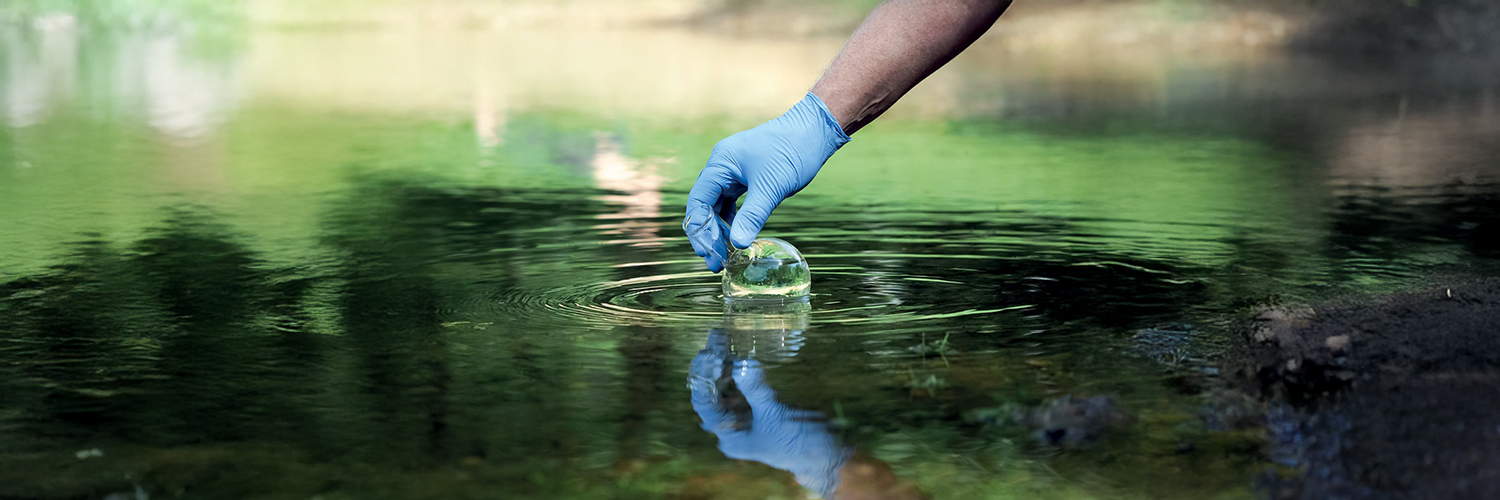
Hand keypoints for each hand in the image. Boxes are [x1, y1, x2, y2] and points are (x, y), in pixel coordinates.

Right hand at [684, 92, 849, 271]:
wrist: (815, 131)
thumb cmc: (792, 152)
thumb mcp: (771, 188)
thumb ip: (753, 216)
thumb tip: (738, 244)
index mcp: (720, 163)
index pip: (698, 200)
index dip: (699, 229)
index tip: (705, 253)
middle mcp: (722, 166)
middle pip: (704, 204)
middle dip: (709, 234)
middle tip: (714, 262)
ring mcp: (734, 170)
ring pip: (718, 204)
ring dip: (720, 229)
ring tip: (725, 255)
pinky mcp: (747, 176)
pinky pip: (732, 201)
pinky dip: (733, 219)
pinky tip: (737, 236)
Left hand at [689, 355, 849, 497]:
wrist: (825, 454)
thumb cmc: (799, 442)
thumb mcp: (776, 416)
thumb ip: (757, 391)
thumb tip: (743, 363)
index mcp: (729, 436)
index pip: (705, 403)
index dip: (705, 378)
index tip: (711, 355)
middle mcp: (731, 426)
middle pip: (713, 390)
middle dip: (713, 365)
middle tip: (716, 339)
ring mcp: (744, 414)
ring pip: (725, 384)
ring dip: (724, 362)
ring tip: (721, 337)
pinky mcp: (757, 405)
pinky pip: (742, 383)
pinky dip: (739, 368)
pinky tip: (736, 349)